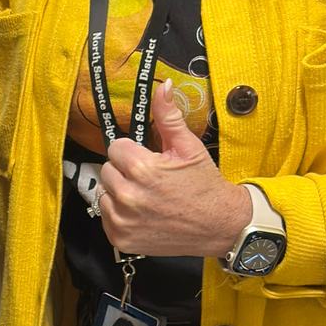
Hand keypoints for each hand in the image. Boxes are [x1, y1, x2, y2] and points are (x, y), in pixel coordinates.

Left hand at [98, 81, 252, 260]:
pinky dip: (120, 214)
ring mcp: (124, 221)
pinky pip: (106, 216)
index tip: (147, 159)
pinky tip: (142, 212)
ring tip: (146, 196)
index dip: (132, 152)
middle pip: (107, 170)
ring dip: (120, 192)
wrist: (220, 225)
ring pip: (104, 193)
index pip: (115, 148)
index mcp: (143, 170)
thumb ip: (168, 116)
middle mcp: (129, 197)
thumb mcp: (189, 147)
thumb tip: (162, 86)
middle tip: (149, 178)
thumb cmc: (205, 186)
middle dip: (125, 170)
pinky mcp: (122, 239)